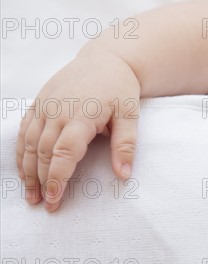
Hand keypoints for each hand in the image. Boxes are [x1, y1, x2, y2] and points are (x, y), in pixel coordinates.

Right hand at [16, 50, 140, 211]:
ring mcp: (45, 106)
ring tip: (30, 194)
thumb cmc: (121, 88)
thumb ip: (126, 144)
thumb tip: (124, 174)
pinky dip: (20, 151)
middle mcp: (57, 111)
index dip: (57, 178)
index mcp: (81, 116)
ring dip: (26, 171)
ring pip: (28, 143)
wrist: (106, 59)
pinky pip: (23, 130)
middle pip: (42, 152)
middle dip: (41, 181)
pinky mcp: (39, 102)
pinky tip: (23, 169)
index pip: (64, 153)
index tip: (55, 200)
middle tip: (43, 205)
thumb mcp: (130, 114)